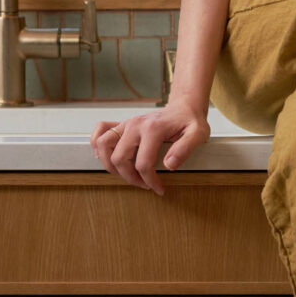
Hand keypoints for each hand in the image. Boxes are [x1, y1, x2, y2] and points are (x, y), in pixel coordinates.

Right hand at [90, 98, 210, 196]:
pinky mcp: (123, 124)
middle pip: (119, 158)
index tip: (159, 189)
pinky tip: (107, 157)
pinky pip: (101, 130)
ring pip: (104, 145)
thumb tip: (169, 165)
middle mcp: (136, 124)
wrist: (184, 107)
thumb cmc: (190, 121)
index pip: (143, 163)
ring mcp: (127, 123)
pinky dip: (96, 144)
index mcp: (153, 128)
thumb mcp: (198, 133)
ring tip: (126, 175)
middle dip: (130, 177)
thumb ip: (186, 148)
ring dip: (110, 165)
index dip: (150, 181)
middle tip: (145, 185)